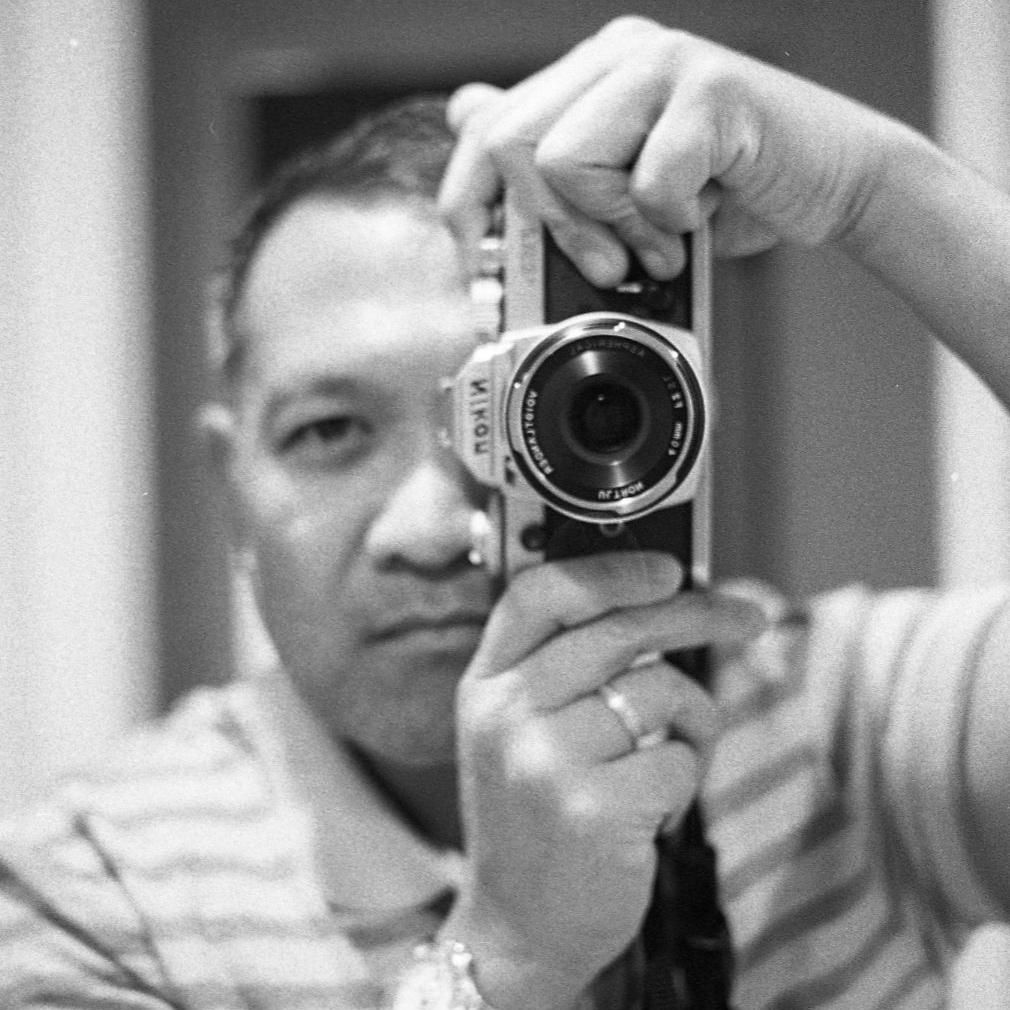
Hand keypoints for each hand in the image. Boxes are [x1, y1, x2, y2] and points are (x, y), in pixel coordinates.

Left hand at [439, 16, 896, 286]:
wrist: (831, 183)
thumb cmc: (727, 194)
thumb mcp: (624, 195)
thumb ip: (551, 164)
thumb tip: (464, 116)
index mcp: (586, 77)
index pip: (483, 129)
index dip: (468, 207)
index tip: (484, 270)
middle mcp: (615, 57)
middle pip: (508, 143)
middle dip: (545, 228)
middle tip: (601, 265)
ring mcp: (663, 64)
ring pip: (563, 158)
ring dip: (611, 227)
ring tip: (659, 242)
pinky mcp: (711, 89)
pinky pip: (647, 180)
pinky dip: (672, 223)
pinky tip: (702, 218)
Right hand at [443, 551, 766, 1008]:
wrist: (516, 929)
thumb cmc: (532, 821)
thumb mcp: (516, 733)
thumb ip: (561, 670)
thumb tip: (657, 606)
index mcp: (487, 686)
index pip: (541, 595)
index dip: (611, 569)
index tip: (667, 568)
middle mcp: (508, 715)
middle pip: (620, 630)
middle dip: (698, 614)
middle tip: (745, 615)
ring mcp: (548, 761)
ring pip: (664, 693)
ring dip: (691, 724)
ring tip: (667, 763)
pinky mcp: (596, 810)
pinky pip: (681, 758)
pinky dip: (686, 779)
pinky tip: (652, 812)